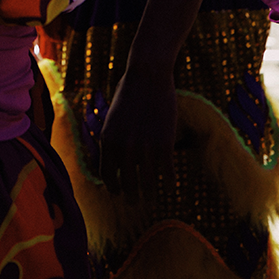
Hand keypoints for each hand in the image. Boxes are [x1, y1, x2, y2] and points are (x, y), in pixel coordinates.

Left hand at [100, 64, 175, 198]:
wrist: (147, 75)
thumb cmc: (129, 93)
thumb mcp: (112, 117)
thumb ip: (111, 139)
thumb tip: (113, 160)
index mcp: (107, 140)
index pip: (106, 175)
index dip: (112, 188)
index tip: (118, 193)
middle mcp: (123, 147)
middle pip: (127, 184)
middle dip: (131, 197)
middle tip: (134, 203)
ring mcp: (144, 147)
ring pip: (147, 183)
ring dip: (150, 195)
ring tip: (151, 200)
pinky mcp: (164, 144)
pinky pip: (166, 173)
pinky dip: (169, 183)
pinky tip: (171, 186)